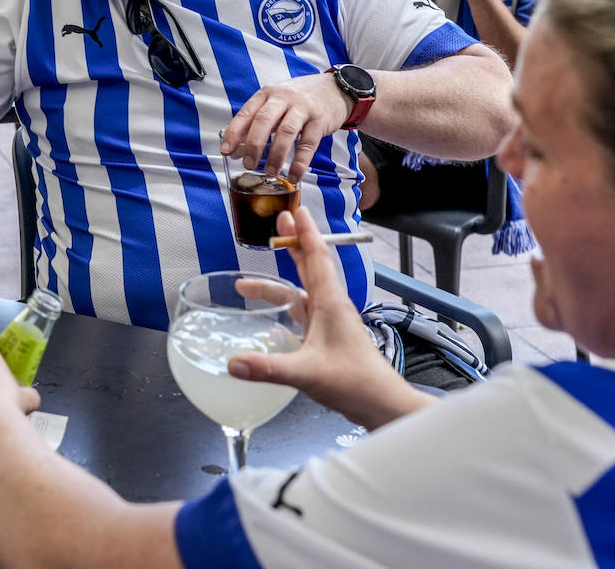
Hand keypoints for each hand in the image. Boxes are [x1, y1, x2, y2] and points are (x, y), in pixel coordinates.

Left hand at [221, 71, 351, 180]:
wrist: (335, 88)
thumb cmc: (301, 98)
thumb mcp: (277, 101)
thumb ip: (259, 122)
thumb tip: (238, 150)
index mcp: (267, 94)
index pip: (246, 113)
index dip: (234, 133)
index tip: (226, 151)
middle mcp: (283, 98)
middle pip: (264, 121)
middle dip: (254, 145)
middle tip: (249, 165)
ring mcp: (303, 108)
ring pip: (286, 132)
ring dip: (276, 155)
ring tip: (270, 172)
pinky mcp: (320, 120)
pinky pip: (308, 143)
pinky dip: (300, 162)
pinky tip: (294, 174)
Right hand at [227, 208, 431, 428]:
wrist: (381, 404)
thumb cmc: (354, 382)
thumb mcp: (307, 373)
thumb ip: (268, 368)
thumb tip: (233, 363)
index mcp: (331, 303)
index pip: (317, 258)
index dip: (304, 233)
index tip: (296, 210)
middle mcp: (331, 308)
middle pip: (310, 268)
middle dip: (293, 245)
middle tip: (277, 222)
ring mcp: (330, 325)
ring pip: (302, 294)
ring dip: (278, 285)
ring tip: (246, 286)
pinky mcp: (327, 341)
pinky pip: (302, 316)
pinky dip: (285, 309)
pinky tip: (270, 319)